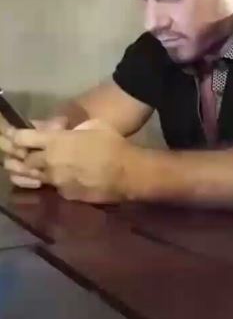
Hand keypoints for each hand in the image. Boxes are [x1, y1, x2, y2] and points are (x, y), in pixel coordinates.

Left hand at [11, 119, 136, 202]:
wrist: (127, 173)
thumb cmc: (113, 143)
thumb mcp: (95, 125)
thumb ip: (74, 127)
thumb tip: (64, 129)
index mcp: (55, 141)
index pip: (22, 138)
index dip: (17, 135)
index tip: (17, 135)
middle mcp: (49, 162)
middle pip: (24, 159)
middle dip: (24, 155)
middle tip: (27, 153)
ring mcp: (55, 180)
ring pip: (33, 177)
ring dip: (32, 171)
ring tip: (32, 167)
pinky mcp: (64, 194)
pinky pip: (52, 186)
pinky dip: (52, 182)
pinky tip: (59, 179)